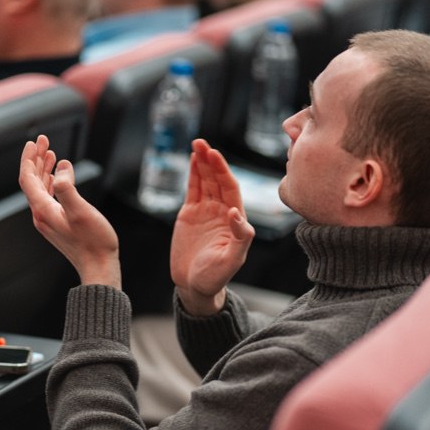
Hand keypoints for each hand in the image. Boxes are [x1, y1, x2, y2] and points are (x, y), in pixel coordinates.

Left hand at [19, 134, 120, 287]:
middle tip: (43, 141)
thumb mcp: (81, 211)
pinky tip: (60, 178)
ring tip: (50, 154)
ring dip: (44, 170)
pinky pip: (49, 197)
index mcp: (43, 210)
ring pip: (41, 189)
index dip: (29, 159)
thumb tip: (61, 167)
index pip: (28, 178)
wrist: (99, 268)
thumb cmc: (93, 242)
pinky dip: (52, 182)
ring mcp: (49, 220)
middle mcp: (42, 215)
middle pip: (32, 181)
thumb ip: (67, 187)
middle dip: (36, 159)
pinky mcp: (58, 224)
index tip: (34, 142)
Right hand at [171, 139, 254, 316]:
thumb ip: (239, 238)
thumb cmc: (215, 277)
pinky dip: (193, 174)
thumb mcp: (231, 261)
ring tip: (197, 144)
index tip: (215, 156)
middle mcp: (222, 211)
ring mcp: (206, 211)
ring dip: (202, 163)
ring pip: (206, 181)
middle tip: (202, 144)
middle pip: (218, 180)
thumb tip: (236, 213)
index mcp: (235, 220)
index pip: (230, 188)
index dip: (223, 171)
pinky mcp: (190, 215)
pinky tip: (193, 159)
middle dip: (211, 161)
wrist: (194, 286)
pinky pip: (193, 189)